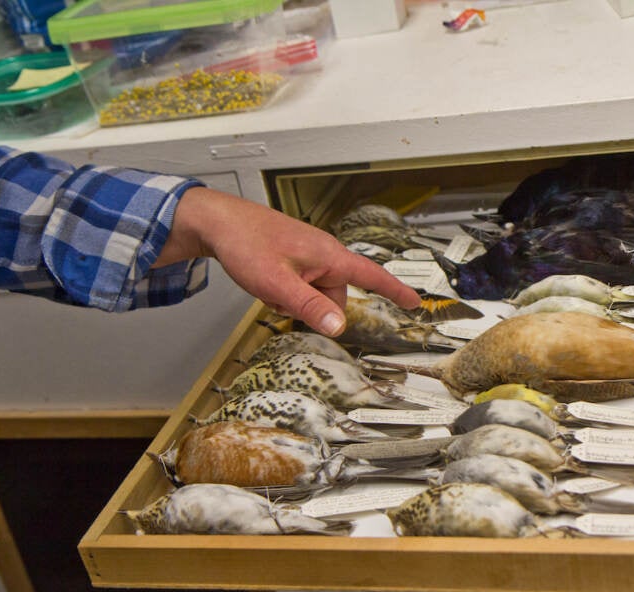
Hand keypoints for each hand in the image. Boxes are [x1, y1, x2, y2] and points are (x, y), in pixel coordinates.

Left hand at [157, 187, 420, 335]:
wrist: (217, 222)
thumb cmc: (246, 244)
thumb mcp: (278, 284)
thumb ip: (310, 307)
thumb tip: (340, 327)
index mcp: (330, 257)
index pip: (372, 276)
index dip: (396, 291)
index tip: (415, 303)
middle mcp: (324, 255)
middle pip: (336, 297)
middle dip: (314, 308)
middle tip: (282, 299)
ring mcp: (308, 256)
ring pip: (315, 294)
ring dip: (295, 301)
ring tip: (269, 287)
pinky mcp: (294, 258)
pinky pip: (301, 286)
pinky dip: (286, 292)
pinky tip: (265, 282)